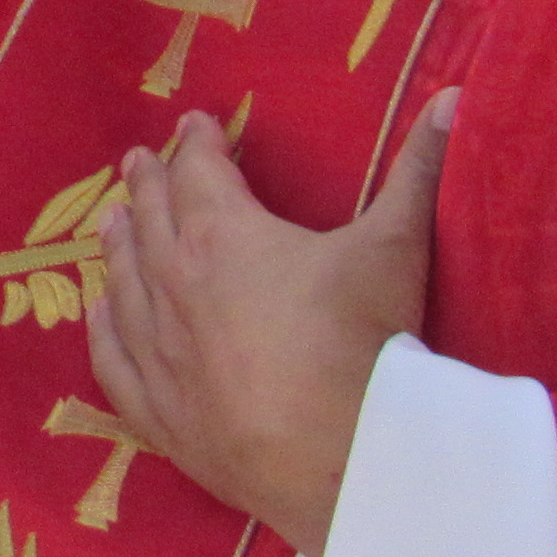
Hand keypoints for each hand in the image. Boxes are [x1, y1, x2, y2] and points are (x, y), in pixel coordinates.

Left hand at [87, 94, 455, 556]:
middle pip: (152, 219)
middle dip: (149, 184)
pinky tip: (98, 313)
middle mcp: (175, 282)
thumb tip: (457, 96)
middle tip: (139, 162)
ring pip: (125, 281)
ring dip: (118, 244)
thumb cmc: (364, 342)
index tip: (195, 125)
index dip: (199, 144)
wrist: (340, 459)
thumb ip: (421, 170)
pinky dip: (103, 330)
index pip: (200, 172)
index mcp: (223, 234)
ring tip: (111, 219)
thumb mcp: (397, 246)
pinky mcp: (160, 413)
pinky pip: (115, 361)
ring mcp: (160, 350)